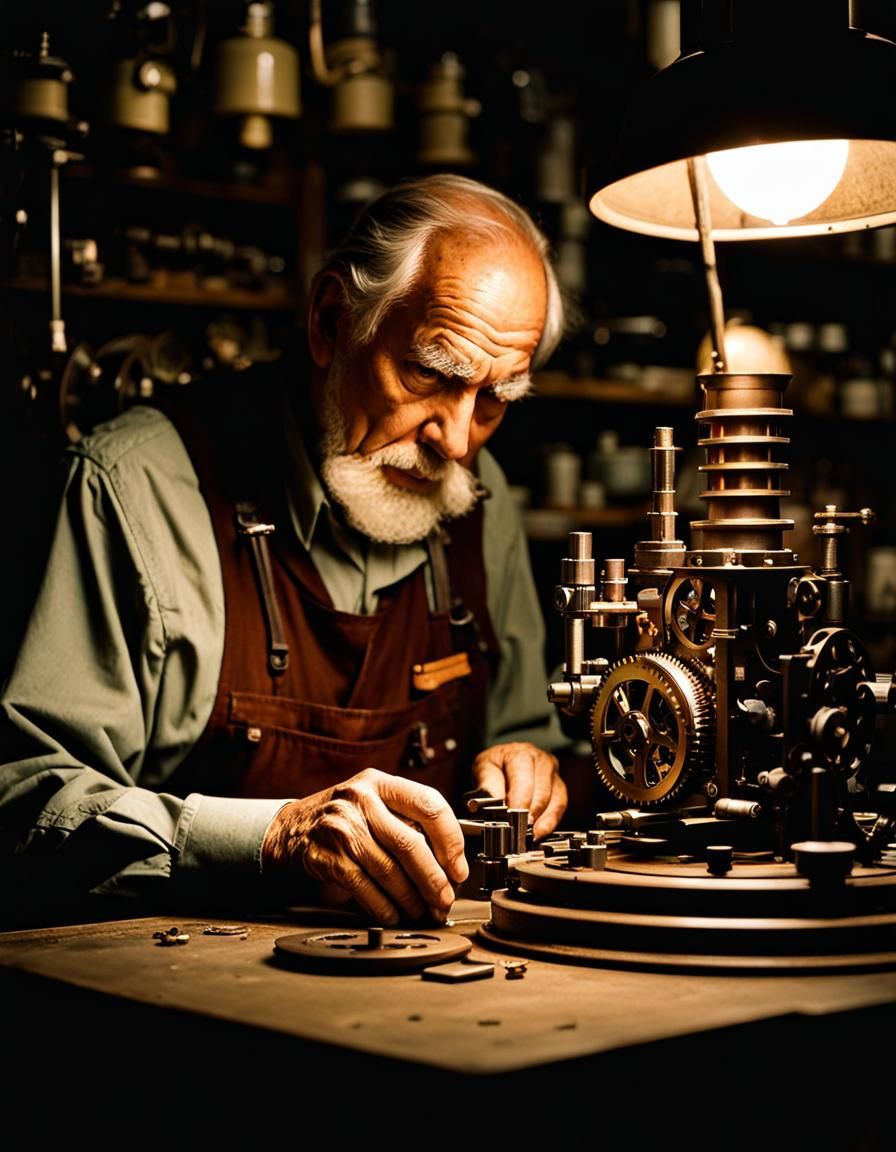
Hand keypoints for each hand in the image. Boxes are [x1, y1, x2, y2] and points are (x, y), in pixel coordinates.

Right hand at [261, 768, 468, 925]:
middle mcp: (360, 799)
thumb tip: (451, 863)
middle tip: (445, 900)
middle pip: (410, 843)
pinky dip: (384, 906)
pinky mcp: (326, 856)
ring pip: (389, 870)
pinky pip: (364, 888)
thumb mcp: (375, 804)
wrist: (291, 828)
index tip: (458, 868)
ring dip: (411, 899)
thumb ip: (408, 821)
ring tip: (422, 911)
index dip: (451, 840)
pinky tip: (394, 914)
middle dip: (434, 879)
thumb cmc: (344, 818)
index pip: (429, 804)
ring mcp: (340, 827)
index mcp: (381, 783)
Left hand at [470, 742, 566, 839]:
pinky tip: (540, 832)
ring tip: (530, 835)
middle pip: (542, 791)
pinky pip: (560, 806)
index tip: (513, 819)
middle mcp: (541, 760)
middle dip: (530, 813)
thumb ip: (488, 786)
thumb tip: (492, 804)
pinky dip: (551, 821)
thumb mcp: (484, 769)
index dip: (519, 802)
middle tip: (520, 830)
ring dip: (542, 820)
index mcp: (520, 753)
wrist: (503, 762)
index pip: (523, 780)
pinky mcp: (559, 786)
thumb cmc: (494, 766)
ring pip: (555, 799)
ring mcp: (553, 772)